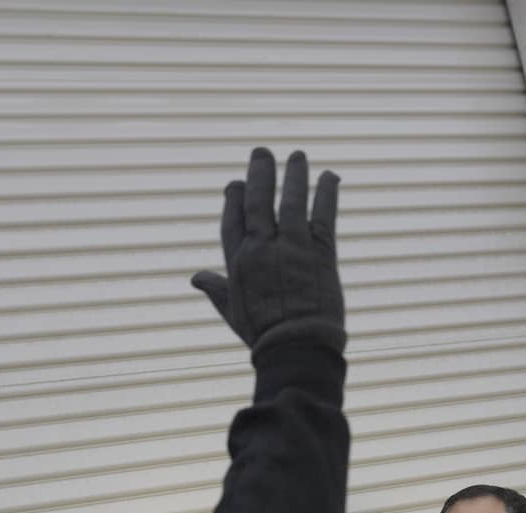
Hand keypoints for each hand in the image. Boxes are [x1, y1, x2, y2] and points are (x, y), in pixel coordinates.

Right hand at [192, 147, 344, 357]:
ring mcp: (291, 246)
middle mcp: (262, 248)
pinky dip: (327, 192)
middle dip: (259, 173)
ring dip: (295, 175)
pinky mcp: (320, 250)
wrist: (296, 348)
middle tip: (262, 153)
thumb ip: (216, 289)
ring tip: (298, 156)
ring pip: (291, 199)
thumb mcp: (233, 313)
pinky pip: (323, 213)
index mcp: (238, 262)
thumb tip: (196, 278)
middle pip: (258, 200)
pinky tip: (330, 177)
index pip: (232, 219)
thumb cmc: (263, 336)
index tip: (235, 184)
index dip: (234, 199)